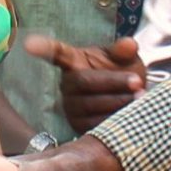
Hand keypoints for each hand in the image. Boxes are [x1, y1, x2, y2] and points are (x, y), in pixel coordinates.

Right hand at [25, 32, 144, 133]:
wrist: (127, 97)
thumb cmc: (121, 72)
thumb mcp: (124, 58)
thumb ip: (125, 51)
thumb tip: (130, 45)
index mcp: (74, 61)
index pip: (56, 52)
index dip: (43, 48)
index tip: (29, 44)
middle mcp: (67, 83)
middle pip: (85, 82)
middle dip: (114, 83)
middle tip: (138, 82)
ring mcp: (70, 106)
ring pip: (91, 106)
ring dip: (118, 103)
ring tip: (141, 97)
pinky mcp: (78, 126)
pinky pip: (95, 125)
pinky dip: (115, 120)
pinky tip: (131, 115)